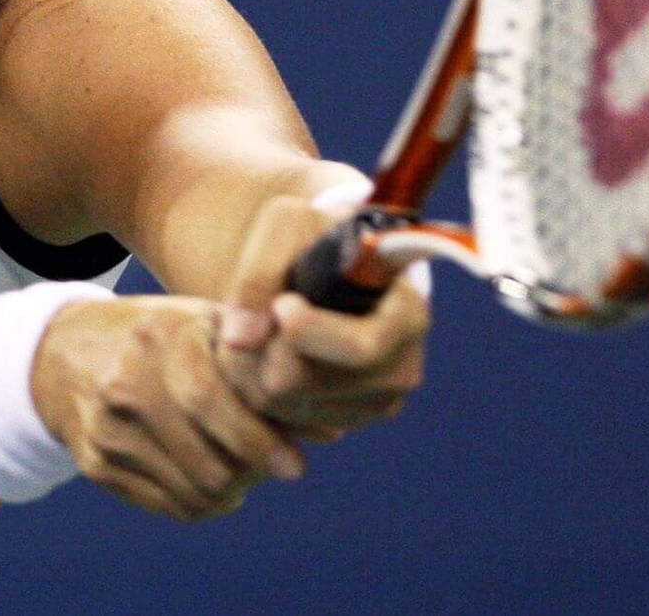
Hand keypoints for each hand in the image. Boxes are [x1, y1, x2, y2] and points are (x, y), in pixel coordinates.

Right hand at [28, 295, 306, 522]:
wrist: (62, 351)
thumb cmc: (156, 335)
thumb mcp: (202, 325)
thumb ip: (263, 368)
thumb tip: (333, 428)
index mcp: (157, 338)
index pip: (211, 403)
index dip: (259, 442)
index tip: (295, 465)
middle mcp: (124, 384)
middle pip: (207, 462)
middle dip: (252, 473)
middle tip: (277, 465)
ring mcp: (105, 428)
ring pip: (192, 492)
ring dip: (232, 491)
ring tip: (245, 469)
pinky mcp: (94, 463)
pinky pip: (167, 506)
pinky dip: (201, 503)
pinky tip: (211, 479)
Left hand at [214, 195, 428, 435]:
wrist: (334, 264)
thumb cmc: (314, 237)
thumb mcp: (286, 226)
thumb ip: (258, 271)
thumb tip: (241, 339)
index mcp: (407, 315)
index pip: (358, 347)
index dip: (307, 332)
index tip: (281, 305)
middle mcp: (401, 368)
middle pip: (300, 381)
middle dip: (260, 345)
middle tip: (246, 312)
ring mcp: (375, 403)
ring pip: (280, 403)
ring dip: (249, 365)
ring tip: (256, 325)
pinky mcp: (345, 421)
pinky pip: (279, 418)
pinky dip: (257, 386)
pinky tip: (265, 350)